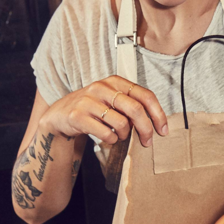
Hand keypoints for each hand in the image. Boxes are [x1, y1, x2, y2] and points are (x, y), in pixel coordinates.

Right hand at [40, 75, 167, 147]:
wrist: (60, 115)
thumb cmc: (92, 108)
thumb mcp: (111, 99)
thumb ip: (131, 105)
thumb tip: (155, 122)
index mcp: (115, 81)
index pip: (145, 95)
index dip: (158, 114)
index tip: (163, 130)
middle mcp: (102, 88)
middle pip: (136, 109)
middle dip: (146, 129)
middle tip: (148, 141)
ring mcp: (89, 101)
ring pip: (121, 123)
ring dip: (125, 135)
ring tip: (120, 136)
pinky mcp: (78, 116)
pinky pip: (106, 133)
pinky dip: (111, 140)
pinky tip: (108, 137)